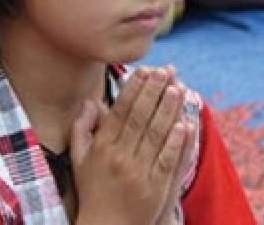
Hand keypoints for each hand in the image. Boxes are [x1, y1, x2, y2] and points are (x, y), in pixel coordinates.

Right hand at [71, 68, 191, 224]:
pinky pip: (168, 160)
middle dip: (154, 91)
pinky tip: (184, 124)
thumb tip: (90, 102)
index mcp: (101, 148)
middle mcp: (119, 157)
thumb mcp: (78, 160)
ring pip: (156, 135)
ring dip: (168, 109)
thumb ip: (81, 129)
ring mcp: (139, 173)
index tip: (145, 70)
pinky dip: (177, 142)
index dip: (134, 89)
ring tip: (178, 88)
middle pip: (140, 118)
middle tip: (166, 71)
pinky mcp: (156, 189)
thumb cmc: (93, 192)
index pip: (120, 111)